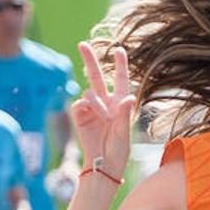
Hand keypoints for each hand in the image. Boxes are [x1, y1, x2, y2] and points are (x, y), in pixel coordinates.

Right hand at [72, 43, 135, 180]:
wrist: (102, 165)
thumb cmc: (118, 151)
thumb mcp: (124, 133)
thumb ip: (124, 114)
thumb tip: (129, 97)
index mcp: (120, 104)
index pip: (121, 80)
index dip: (120, 65)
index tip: (119, 49)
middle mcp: (106, 103)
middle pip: (97, 77)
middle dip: (90, 60)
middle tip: (82, 44)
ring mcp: (92, 109)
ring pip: (90, 91)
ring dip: (98, 102)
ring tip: (104, 118)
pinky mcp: (80, 116)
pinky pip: (81, 103)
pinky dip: (88, 107)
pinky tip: (93, 117)